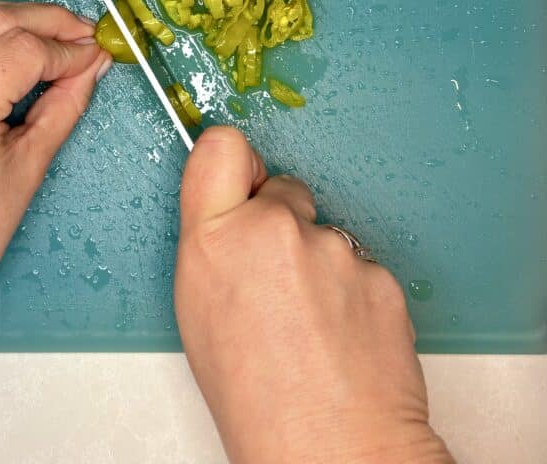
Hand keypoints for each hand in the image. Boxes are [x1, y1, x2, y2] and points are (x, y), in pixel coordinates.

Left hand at [0, 2, 110, 329]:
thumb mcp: (28, 170)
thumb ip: (64, 106)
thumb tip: (92, 64)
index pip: (24, 49)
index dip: (67, 48)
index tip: (96, 55)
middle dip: (47, 21)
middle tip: (84, 33)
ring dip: (15, 17)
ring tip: (53, 33)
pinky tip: (9, 40)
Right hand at [174, 128, 453, 463]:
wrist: (331, 450)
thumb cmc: (255, 397)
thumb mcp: (198, 310)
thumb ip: (215, 242)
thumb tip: (233, 212)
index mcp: (215, 240)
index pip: (222, 145)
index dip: (235, 163)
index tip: (243, 185)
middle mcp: (275, 230)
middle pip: (283, 189)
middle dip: (281, 221)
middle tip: (278, 279)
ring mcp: (333, 248)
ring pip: (324, 232)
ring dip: (319, 262)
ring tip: (314, 324)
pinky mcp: (379, 271)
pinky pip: (359, 264)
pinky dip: (353, 291)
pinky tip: (343, 334)